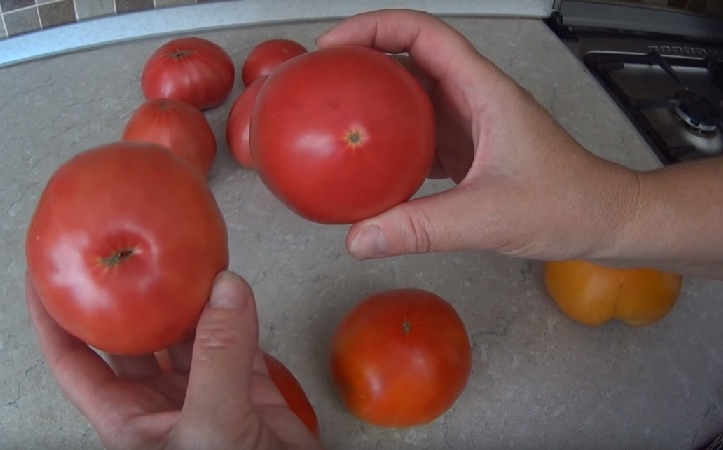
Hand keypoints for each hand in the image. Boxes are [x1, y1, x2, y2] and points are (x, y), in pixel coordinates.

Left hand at [26, 271, 320, 449]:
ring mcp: (206, 391)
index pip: (75, 361)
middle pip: (133, 336)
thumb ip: (219, 357)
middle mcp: (161, 401)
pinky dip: (238, 310)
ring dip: (189, 297)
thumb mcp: (211, 426)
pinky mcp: (249, 387)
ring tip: (182, 254)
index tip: (44, 274)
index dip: (55, 318)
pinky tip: (233, 283)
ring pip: (188, 332)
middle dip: (128, 295)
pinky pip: (238, 338)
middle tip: (124, 248)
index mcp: (129, 419)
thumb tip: (226, 290)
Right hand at [317, 10, 637, 262]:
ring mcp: (470, 121)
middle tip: (322, 75)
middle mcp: (474, 98)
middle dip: (363, 56)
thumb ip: (422, 228)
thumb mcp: (488, 218)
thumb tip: (361, 237)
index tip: (335, 45)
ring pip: (412, 93)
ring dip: (374, 97)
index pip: (424, 35)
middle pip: (410, 56)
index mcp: (484, 92)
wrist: (600, 220)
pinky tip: (367, 158)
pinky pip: (419, 131)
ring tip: (334, 110)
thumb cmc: (567, 204)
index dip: (376, 28)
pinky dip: (389, 137)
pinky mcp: (467, 147)